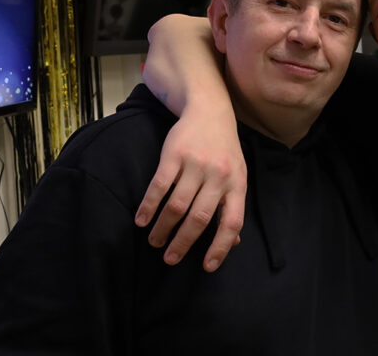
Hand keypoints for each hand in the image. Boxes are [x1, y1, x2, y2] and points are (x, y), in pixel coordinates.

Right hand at [135, 107, 246, 271]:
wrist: (210, 110)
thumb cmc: (224, 150)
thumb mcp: (236, 176)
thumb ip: (232, 207)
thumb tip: (234, 242)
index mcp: (237, 184)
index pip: (232, 221)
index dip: (220, 246)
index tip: (207, 267)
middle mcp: (219, 176)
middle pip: (200, 217)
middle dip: (183, 243)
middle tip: (170, 259)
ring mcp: (196, 165)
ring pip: (177, 205)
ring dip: (163, 228)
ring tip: (154, 241)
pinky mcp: (174, 155)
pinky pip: (159, 186)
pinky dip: (149, 206)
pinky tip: (141, 219)